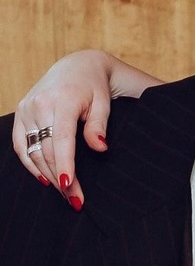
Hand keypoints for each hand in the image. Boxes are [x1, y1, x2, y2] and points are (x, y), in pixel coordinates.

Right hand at [12, 49, 162, 206]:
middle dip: (60, 177)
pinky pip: (20, 144)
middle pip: (46, 149)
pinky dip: (30, 163)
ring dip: (47, 174)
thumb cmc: (95, 87)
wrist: (77, 66)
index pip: (61, 139)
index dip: (65, 165)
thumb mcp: (103, 103)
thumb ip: (99, 126)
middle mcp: (40, 104)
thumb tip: (100, 149)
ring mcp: (27, 108)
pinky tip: (44, 178)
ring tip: (65, 193)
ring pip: (32, 150)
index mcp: (63, 100)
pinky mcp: (21, 112)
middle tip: (76, 200)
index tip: (70, 187)